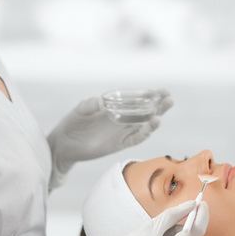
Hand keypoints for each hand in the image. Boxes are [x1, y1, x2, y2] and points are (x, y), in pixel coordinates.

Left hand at [47, 89, 172, 185]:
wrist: (65, 144)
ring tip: (163, 111)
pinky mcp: (120, 144)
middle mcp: (123, 118)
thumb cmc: (73, 123)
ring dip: (155, 118)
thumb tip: (100, 102)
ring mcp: (123, 131)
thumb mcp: (80, 110)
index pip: (137, 99)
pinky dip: (145, 132)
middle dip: (159, 105)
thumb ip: (89, 105)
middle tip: (169, 98)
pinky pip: (136, 138)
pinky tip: (153, 124)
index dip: (150, 95)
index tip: (161, 91)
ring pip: (144, 125)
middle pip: (146, 111)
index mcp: (116, 106)